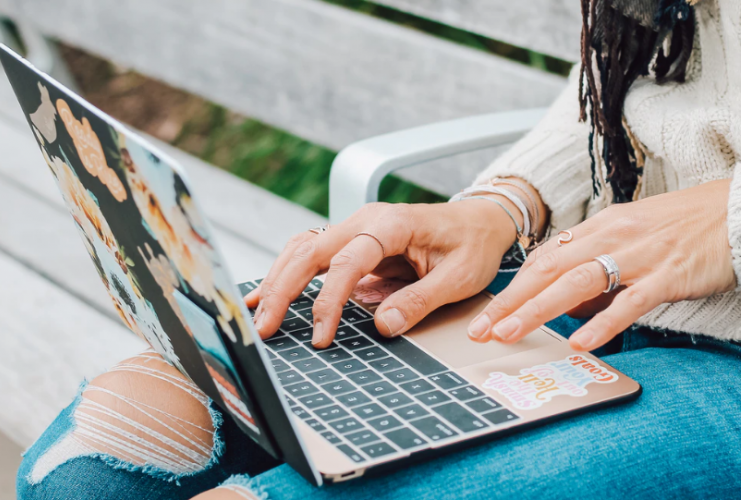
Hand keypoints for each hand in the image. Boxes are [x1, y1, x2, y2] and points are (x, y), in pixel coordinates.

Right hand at [244, 199, 521, 347]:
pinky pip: (312, 253)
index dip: (329, 301)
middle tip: (265, 328)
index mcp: (392, 224)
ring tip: (258, 315)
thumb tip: (383, 325)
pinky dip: (288, 272)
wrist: (482, 221)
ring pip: (303, 249)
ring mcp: (356, 228)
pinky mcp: (353, 241)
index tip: (321, 336)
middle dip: (283, 290)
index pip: (348, 263)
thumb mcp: (459, 278)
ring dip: (278, 281)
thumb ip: (420, 300)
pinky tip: (268, 294)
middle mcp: (366, 220)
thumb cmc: (473, 245)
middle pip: (310, 251)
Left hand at [467, 179, 736, 350]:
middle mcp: (613, 236)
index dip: (512, 287)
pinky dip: (603, 322)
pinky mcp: (668, 274)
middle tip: (482, 328)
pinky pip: (630, 301)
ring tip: (511, 333)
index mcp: (602, 227)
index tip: (487, 313)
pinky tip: (581, 341)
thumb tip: (568, 308)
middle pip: (549, 269)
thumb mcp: (634, 240)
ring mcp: (640, 254)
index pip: (545, 258)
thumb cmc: (689, 229)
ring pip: (577, 282)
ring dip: (538, 309)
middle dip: (511, 301)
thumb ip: (601, 270)